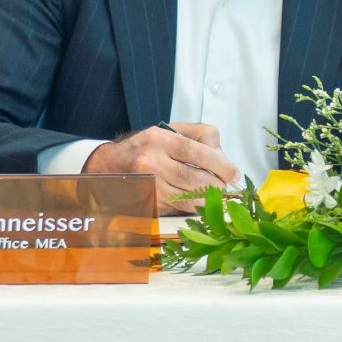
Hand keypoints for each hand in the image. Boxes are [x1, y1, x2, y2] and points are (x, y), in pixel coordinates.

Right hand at [86, 124, 246, 212]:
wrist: (107, 166)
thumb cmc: (144, 147)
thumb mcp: (168, 131)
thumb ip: (199, 136)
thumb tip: (222, 157)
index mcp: (158, 139)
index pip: (196, 152)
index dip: (220, 165)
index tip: (235, 174)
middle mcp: (149, 162)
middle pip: (194, 179)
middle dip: (217, 186)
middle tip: (227, 187)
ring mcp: (146, 186)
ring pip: (188, 199)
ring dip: (208, 199)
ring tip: (216, 196)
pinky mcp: (146, 205)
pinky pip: (177, 209)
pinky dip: (192, 208)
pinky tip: (198, 202)